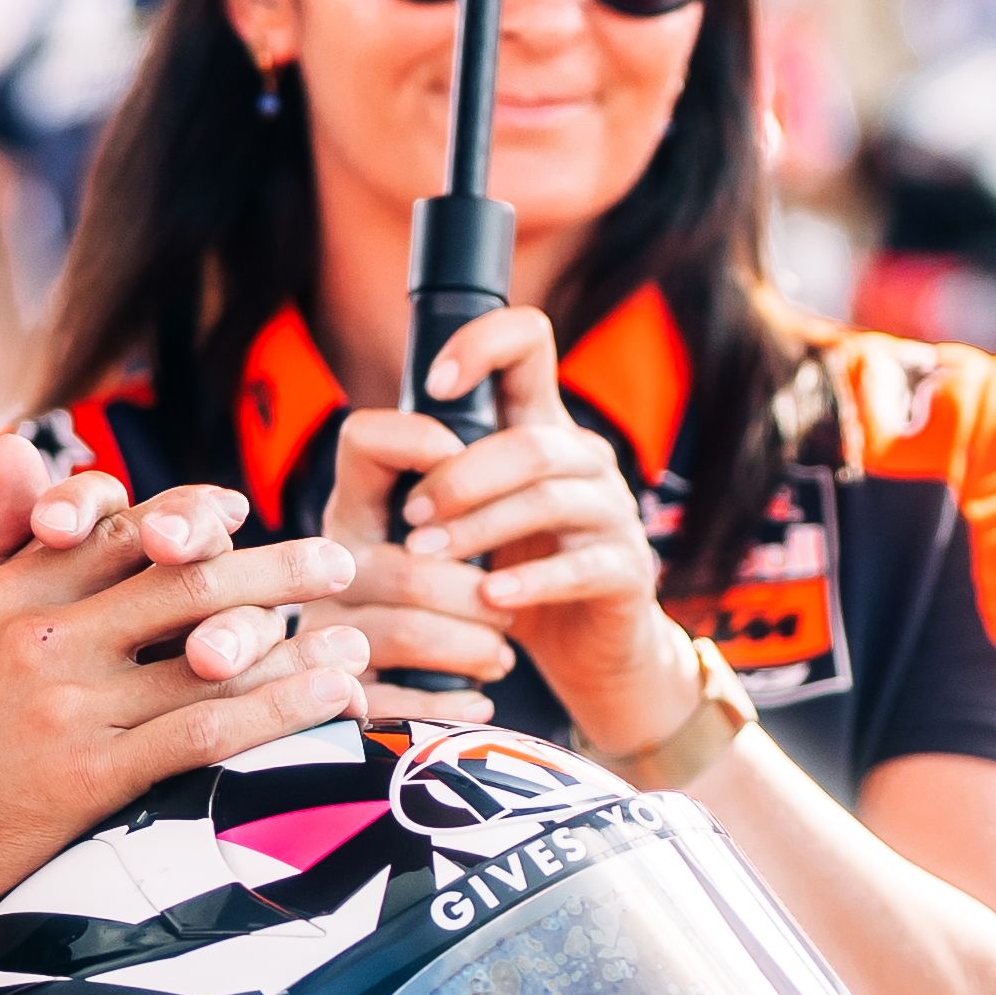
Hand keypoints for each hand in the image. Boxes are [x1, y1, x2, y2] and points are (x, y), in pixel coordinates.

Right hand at [0, 450, 367, 940]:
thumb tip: (24, 453)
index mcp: (6, 595)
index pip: (117, 532)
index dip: (190, 515)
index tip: (241, 513)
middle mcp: (42, 636)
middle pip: (180, 579)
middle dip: (272, 568)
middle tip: (337, 561)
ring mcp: (66, 704)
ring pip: (206, 650)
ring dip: (296, 638)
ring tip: (356, 633)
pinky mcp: (86, 775)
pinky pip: (204, 731)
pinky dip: (280, 710)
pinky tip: (331, 697)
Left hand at [328, 304, 712, 760]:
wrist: (581, 651)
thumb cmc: (509, 570)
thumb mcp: (465, 515)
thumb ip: (430, 472)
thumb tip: (368, 435)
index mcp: (541, 426)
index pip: (529, 343)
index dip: (484, 344)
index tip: (435, 385)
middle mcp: (583, 457)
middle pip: (530, 440)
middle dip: (459, 476)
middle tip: (409, 515)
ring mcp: (612, 511)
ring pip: (550, 497)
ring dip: (480, 526)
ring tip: (428, 556)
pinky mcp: (628, 568)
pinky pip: (582, 565)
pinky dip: (530, 581)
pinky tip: (489, 598)